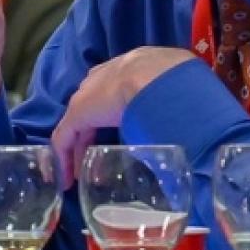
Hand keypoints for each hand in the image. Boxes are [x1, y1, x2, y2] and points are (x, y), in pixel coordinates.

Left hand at [51, 46, 193, 187]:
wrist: (155, 76)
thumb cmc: (172, 82)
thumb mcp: (172, 89)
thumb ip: (171, 106)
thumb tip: (186, 128)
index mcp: (124, 71)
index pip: (110, 95)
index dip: (110, 117)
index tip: (116, 137)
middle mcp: (101, 80)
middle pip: (90, 112)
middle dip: (91, 138)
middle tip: (96, 163)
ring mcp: (87, 97)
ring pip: (76, 127)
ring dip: (77, 152)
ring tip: (80, 175)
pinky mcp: (76, 113)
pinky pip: (63, 139)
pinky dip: (63, 159)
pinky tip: (66, 179)